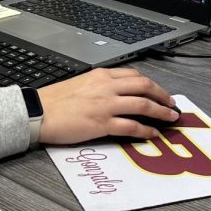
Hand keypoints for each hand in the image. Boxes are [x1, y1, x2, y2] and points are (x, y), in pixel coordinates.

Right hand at [37, 68, 177, 145]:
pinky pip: (131, 126)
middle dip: (162, 95)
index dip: (151, 84)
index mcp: (100, 75)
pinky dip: (146, 130)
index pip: (133, 75)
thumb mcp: (80, 84)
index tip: (159, 92)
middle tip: (172, 105)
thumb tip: (115, 94)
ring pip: (143, 105)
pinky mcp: (102, 123)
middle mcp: (106, 87)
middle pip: (144, 86)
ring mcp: (106, 105)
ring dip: (161, 112)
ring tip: (171, 119)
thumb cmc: (54, 101)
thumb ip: (99, 86)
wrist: (38, 112)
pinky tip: (153, 134)